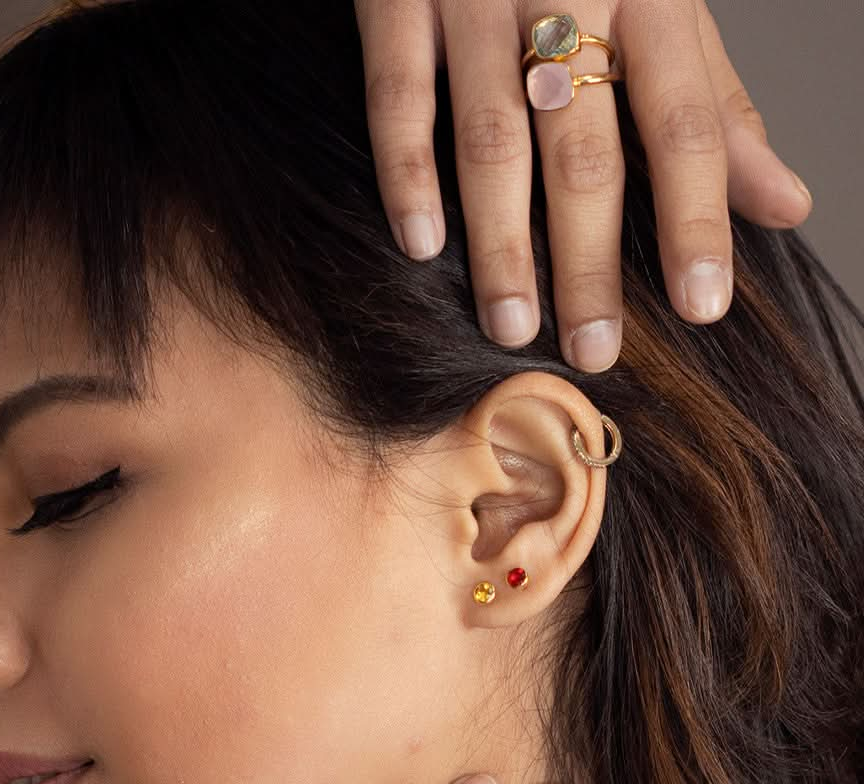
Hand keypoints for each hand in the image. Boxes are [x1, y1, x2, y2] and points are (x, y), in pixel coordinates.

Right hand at [352, 0, 813, 372]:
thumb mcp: (670, 12)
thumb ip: (720, 110)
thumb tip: (784, 206)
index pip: (687, 126)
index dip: (697, 221)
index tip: (700, 308)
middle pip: (585, 153)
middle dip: (589, 260)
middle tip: (592, 349)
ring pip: (492, 140)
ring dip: (500, 243)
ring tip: (511, 326)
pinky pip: (399, 97)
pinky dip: (406, 172)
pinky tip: (420, 244)